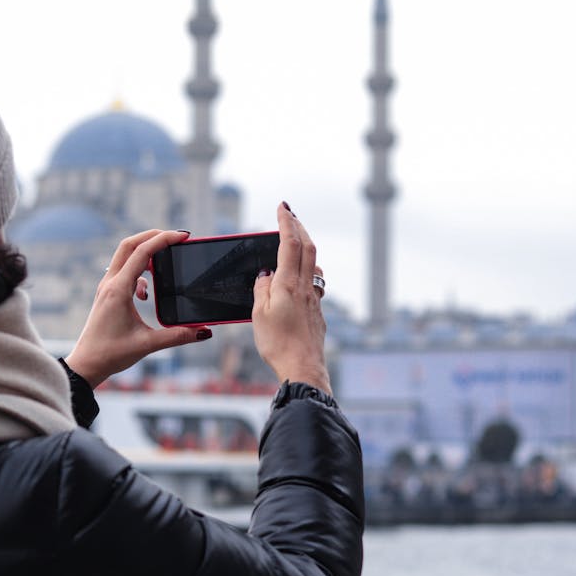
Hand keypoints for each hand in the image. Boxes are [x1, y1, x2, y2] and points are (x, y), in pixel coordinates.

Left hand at [65, 229, 211, 386]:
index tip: (183, 236)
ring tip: (165, 262)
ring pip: (125, 256)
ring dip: (145, 253)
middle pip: (130, 244)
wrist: (86, 365)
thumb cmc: (111, 354)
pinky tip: (147, 294)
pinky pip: (124, 272)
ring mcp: (106, 287)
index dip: (163, 240)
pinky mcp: (107, 295)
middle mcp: (110, 283)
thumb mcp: (148, 345)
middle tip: (176, 238)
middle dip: (153, 236)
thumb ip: (178, 336)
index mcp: (118, 290)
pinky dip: (139, 273)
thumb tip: (203, 332)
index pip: (141, 253)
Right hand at [252, 203, 332, 394]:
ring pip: (314, 264)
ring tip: (296, 242)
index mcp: (288, 285)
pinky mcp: (317, 312)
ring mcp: (314, 299)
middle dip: (299, 228)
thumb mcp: (258, 314)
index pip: (289, 244)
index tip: (282, 207)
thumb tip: (265, 273)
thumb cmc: (278, 344)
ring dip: (306, 247)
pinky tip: (301, 276)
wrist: (303, 368)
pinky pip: (314, 283)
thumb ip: (261, 288)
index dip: (287, 222)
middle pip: (307, 248)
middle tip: (290, 216)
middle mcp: (305, 288)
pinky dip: (308, 270)